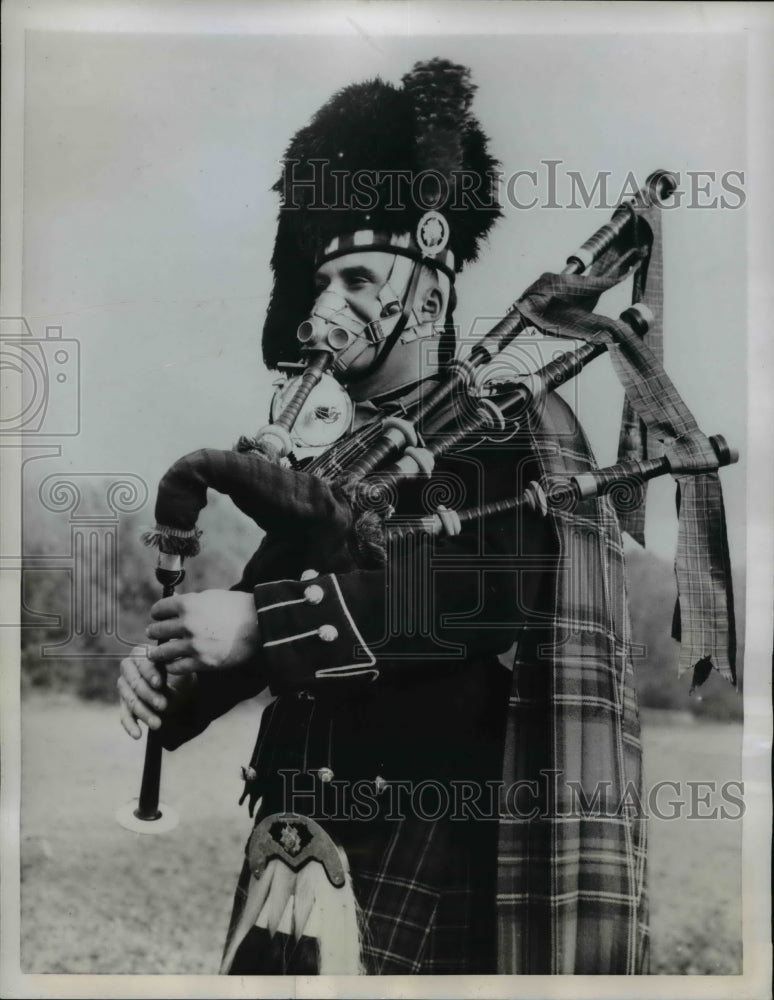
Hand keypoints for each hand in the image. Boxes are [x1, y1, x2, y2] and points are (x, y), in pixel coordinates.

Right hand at [118, 644, 185, 738]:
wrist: (180, 688)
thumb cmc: (180, 674)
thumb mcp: (179, 668)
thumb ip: (173, 665)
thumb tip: (169, 665)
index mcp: (141, 653)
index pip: (142, 663)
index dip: (150, 673)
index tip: (159, 683)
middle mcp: (128, 668)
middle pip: (134, 683)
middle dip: (149, 696)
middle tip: (163, 705)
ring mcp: (124, 687)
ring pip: (130, 701)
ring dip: (144, 713)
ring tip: (158, 724)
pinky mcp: (124, 704)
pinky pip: (124, 715)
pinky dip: (130, 726)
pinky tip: (138, 735)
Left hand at [145, 590, 260, 674]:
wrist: (260, 626)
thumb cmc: (238, 608)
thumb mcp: (212, 597)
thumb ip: (191, 602)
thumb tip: (175, 604)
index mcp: (189, 604)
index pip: (159, 609)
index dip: (157, 613)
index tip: (157, 617)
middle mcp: (187, 624)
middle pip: (158, 630)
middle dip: (154, 631)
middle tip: (153, 633)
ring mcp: (194, 645)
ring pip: (162, 652)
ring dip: (157, 652)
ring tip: (156, 653)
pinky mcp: (202, 662)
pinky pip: (176, 667)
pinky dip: (172, 666)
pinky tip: (173, 664)